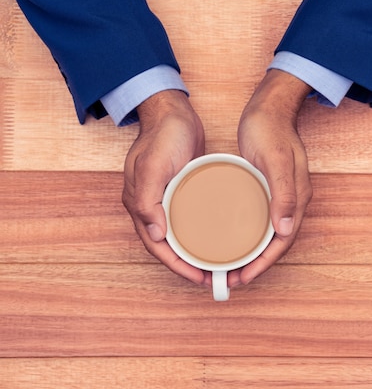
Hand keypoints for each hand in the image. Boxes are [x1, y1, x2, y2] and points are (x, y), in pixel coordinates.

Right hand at [122, 90, 209, 285]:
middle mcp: (151, 205)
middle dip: (186, 264)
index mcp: (140, 204)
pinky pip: (188, 218)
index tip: (197, 277)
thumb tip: (155, 235)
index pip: (157, 246)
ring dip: (193, 250)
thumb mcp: (152, 167)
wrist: (173, 111)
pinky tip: (215, 236)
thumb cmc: (162, 136)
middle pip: (167, 245)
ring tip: (214, 262)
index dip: (176, 265)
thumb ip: (147, 201)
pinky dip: (199, 232)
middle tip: (210, 276)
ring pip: (178, 234)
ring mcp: (166, 197)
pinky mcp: (181, 189)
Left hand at [233, 69, 313, 285]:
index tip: (244, 278)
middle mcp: (292, 201)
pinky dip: (249, 234)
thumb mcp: (275, 160)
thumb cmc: (270, 129)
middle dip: (257, 264)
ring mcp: (281, 195)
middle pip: (276, 243)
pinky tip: (233, 237)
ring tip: (231, 265)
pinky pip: (261, 219)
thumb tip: (284, 229)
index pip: (282, 241)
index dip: (264, 263)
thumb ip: (283, 193)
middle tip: (232, 279)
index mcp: (297, 198)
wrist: (270, 106)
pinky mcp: (269, 188)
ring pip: (268, 234)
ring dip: (252, 252)